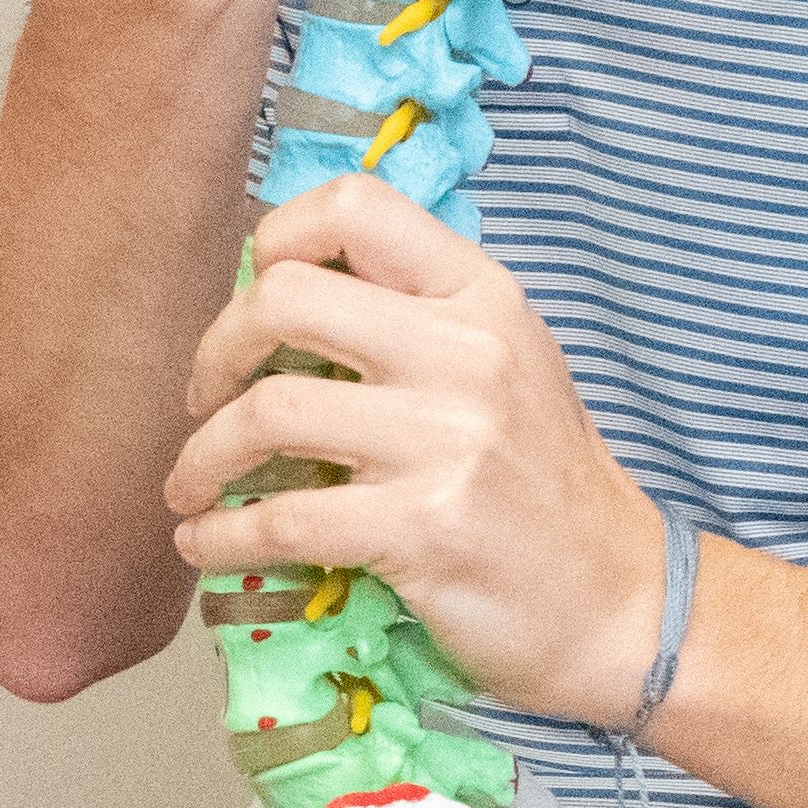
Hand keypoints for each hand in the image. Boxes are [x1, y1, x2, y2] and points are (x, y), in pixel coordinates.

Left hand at [165, 173, 673, 724]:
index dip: (276, 241)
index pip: (356, 207)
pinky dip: (220, 537)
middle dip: (215, 351)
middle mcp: (466, 352)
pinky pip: (282, 520)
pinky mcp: (423, 528)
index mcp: (481, 296)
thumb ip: (412, 319)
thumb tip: (279, 294)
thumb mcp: (502, 365)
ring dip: (202, 457)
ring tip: (190, 487)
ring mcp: (447, 441)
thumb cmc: (540, 484)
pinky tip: (207, 544)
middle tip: (205, 398)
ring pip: (268, 411)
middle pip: (286, 299)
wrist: (617, 600)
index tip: (251, 302)